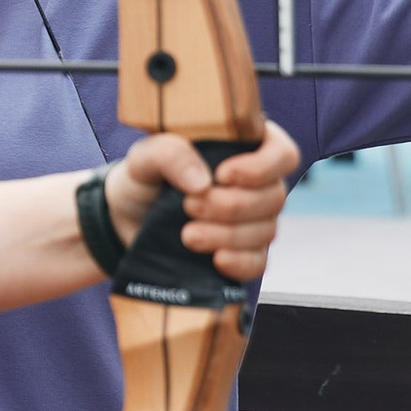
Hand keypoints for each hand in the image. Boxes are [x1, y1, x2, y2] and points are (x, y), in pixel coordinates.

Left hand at [104, 118, 301, 282]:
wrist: (128, 217)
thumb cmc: (145, 176)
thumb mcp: (146, 156)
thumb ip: (170, 154)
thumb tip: (202, 182)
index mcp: (245, 148)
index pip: (282, 154)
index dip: (261, 168)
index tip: (222, 175)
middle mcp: (258, 184)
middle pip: (274, 197)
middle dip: (231, 206)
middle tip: (189, 205)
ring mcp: (254, 221)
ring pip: (266, 231)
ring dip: (228, 235)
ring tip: (188, 234)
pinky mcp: (243, 252)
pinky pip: (258, 263)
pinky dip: (240, 263)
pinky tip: (216, 259)